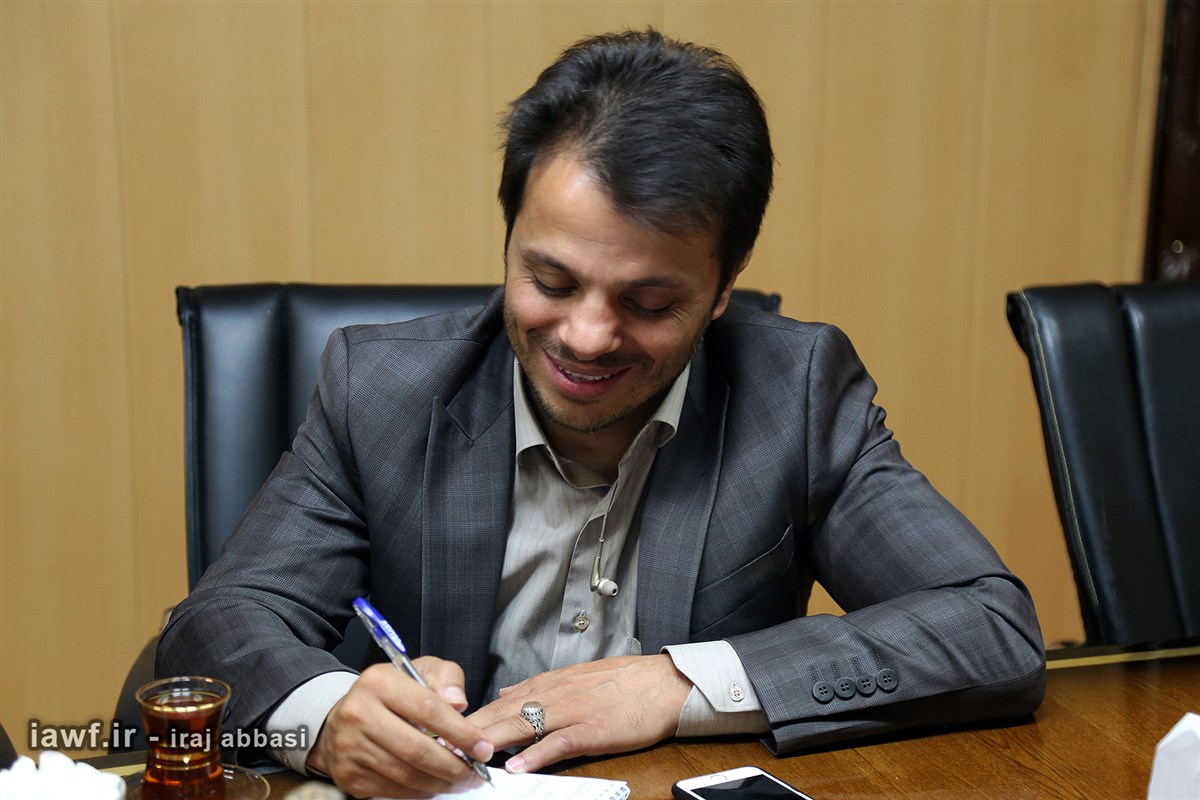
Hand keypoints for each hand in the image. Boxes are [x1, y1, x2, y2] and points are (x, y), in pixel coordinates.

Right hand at [307, 658, 493, 798]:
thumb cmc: (391, 694)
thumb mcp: (419, 670)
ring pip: (406, 775)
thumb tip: (458, 701)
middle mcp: (359, 713)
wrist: (346, 716)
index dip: (460, 732)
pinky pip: (393, 790)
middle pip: (416, 749)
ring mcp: (350, 747)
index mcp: (379, 682)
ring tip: (461, 779)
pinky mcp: (348, 774)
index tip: (482, 747)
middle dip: (453, 766)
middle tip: (475, 772)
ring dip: (440, 782)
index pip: (427, 709)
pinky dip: (420, 791)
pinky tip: (435, 783)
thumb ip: (445, 678)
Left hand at [467, 655, 691, 773]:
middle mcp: (554, 695)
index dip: (471, 719)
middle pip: (503, 713)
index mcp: (549, 684)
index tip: (446, 732)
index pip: (499, 702)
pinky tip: (519, 766)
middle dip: (471, 731)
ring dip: (493, 742)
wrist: (663, 683)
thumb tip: (506, 694)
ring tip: (467, 757)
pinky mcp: (593, 729)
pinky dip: (537, 754)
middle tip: (443, 746)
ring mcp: (573, 712)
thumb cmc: (624, 683)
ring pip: (523, 725)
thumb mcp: (575, 677)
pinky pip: (559, 743)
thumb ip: (538, 688)